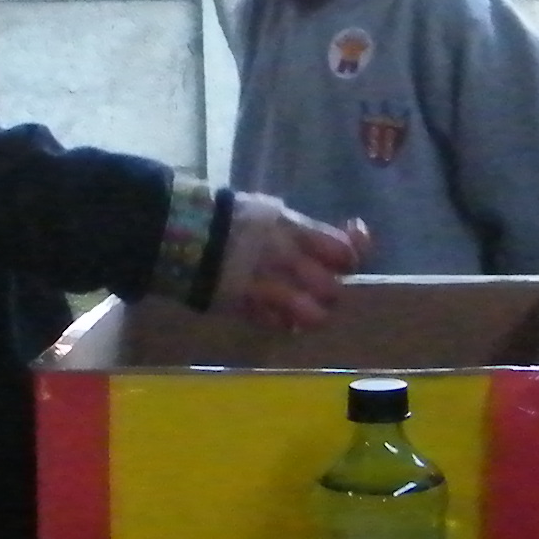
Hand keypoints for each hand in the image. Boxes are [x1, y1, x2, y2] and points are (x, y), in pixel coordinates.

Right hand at [213, 196, 363, 332]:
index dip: (355, 255)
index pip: (345, 252)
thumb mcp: (270, 213)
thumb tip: (335, 239)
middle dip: (330, 292)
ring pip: (314, 316)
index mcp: (295, 231)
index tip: (349, 256)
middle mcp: (288, 261)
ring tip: (301, 310)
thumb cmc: (229, 218)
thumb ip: (303, 231)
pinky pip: (280, 325)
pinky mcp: (250, 309)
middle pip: (333, 290)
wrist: (183, 234)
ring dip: (311, 315)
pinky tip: (275, 314)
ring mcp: (270, 288)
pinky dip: (283, 322)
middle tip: (319, 289)